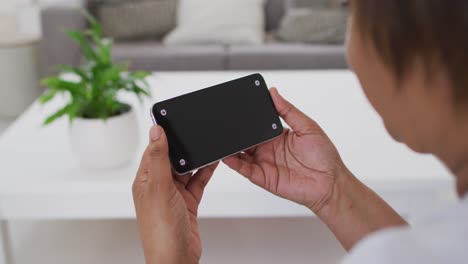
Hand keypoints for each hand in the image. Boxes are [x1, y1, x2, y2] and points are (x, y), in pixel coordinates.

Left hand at [133, 125, 217, 263]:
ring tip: (207, 145)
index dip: (163, 136)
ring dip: (196, 159)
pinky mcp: (188, 203)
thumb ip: (159, 159)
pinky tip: (212, 163)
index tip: (173, 121)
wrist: (177, 258)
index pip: (153, 151)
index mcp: (145, 181)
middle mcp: (158, 186)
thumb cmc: (161, 232)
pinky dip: (205, 172)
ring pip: (186, 170)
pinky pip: (197, 182)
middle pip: (171, 159)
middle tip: (195, 132)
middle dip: (183, 147)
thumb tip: (156, 132)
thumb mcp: (160, 188)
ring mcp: (174, 195)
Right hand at [223, 88, 347, 213]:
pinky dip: (235, 164)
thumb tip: (274, 92)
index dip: (247, 119)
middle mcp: (269, 149)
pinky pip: (246, 170)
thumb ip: (288, 110)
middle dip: (236, 133)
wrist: (331, 183)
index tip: (237, 109)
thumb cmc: (324, 156)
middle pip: (246, 140)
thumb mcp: (308, 126)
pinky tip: (228, 157)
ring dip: (231, 148)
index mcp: (278, 135)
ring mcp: (265, 164)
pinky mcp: (264, 178)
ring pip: (242, 154)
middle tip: (226, 125)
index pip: (257, 125)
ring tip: (222, 140)